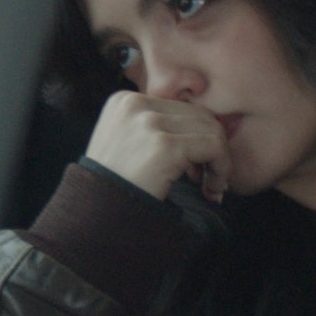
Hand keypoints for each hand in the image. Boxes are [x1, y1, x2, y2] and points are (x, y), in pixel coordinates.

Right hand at [85, 91, 230, 202]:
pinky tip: (211, 190)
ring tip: (211, 187)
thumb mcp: (127, 144)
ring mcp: (149, 123)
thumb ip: (156, 129)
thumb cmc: (114, 187)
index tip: (195, 170)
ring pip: (211, 130)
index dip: (195, 138)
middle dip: (211, 148)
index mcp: (125, 100)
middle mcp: (135, 103)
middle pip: (199, 116)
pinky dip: (221, 169)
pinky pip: (214, 147)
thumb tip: (209, 125)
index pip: (181, 109)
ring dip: (219, 161)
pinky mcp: (165, 145)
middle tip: (208, 181)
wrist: (94, 215)